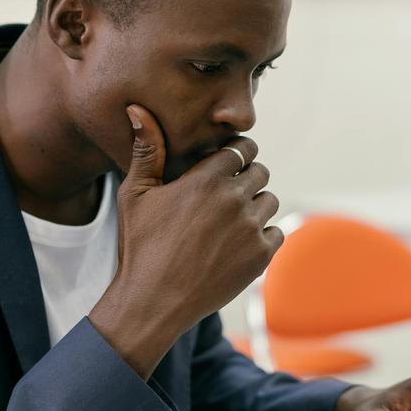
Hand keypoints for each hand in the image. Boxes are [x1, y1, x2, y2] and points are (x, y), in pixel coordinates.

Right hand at [89, 105, 281, 378]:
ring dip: (254, 206)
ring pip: (268, 201)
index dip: (235, 154)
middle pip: (260, 172)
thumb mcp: (135, 194)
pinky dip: (261, 235)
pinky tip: (236, 243)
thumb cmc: (139, 246)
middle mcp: (235, 199)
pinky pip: (275, 232)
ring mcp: (251, 229)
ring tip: (229, 220)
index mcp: (207, 178)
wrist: (152, 302)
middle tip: (225, 194)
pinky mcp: (261, 257)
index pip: (242, 148)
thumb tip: (138, 108)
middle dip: (245, 178)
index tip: (226, 164)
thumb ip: (147, 149)